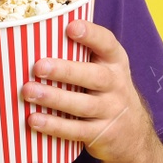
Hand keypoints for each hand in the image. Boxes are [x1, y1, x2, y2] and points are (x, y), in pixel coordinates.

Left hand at [21, 20, 156, 162]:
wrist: (133, 134)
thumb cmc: (106, 91)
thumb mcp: (105, 69)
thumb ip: (81, 54)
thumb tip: (34, 36)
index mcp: (115, 62)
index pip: (107, 44)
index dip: (91, 35)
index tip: (71, 27)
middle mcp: (117, 85)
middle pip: (94, 77)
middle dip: (66, 71)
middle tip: (38, 66)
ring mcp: (111, 111)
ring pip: (83, 105)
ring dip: (54, 98)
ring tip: (28, 92)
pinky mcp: (102, 134)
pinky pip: (77, 130)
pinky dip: (55, 125)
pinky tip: (34, 119)